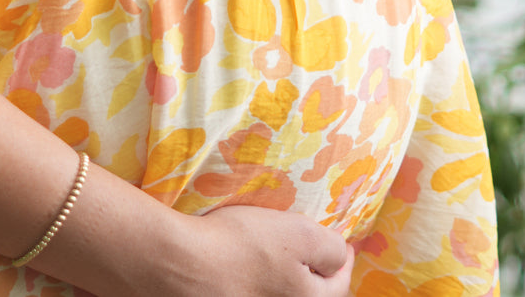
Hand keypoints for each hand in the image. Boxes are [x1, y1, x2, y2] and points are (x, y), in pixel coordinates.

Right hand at [174, 205, 353, 296]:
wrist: (181, 264)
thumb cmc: (242, 246)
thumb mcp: (300, 234)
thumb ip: (330, 248)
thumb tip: (341, 255)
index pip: (340, 285)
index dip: (343, 260)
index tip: (341, 242)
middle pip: (311, 296)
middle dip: (316, 276)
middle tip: (313, 253)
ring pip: (282, 296)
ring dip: (287, 282)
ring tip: (281, 260)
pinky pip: (254, 294)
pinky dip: (261, 285)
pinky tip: (250, 269)